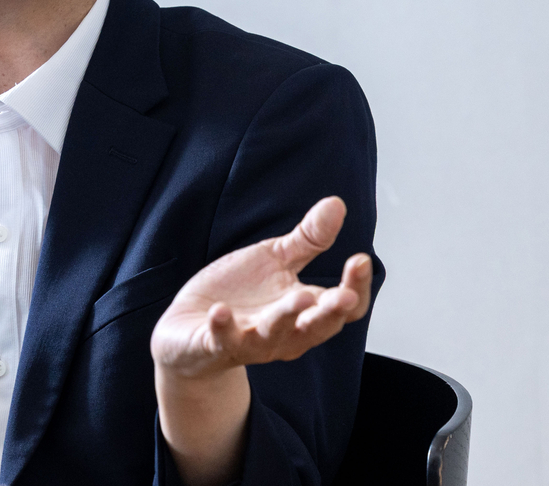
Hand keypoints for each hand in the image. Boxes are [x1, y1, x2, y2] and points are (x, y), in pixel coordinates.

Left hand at [152, 195, 372, 376]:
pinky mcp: (215, 345)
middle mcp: (286, 333)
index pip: (344, 307)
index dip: (356, 286)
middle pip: (317, 327)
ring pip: (274, 335)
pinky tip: (220, 310)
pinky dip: (222, 327)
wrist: (188, 328)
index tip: (360, 259)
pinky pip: (221, 339)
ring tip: (299, 297)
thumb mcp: (274, 261)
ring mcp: (250, 342)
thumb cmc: (240, 295)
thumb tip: (337, 202)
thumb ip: (307, 240)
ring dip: (286, 318)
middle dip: (331, 311)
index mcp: (305, 311)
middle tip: (344, 295)